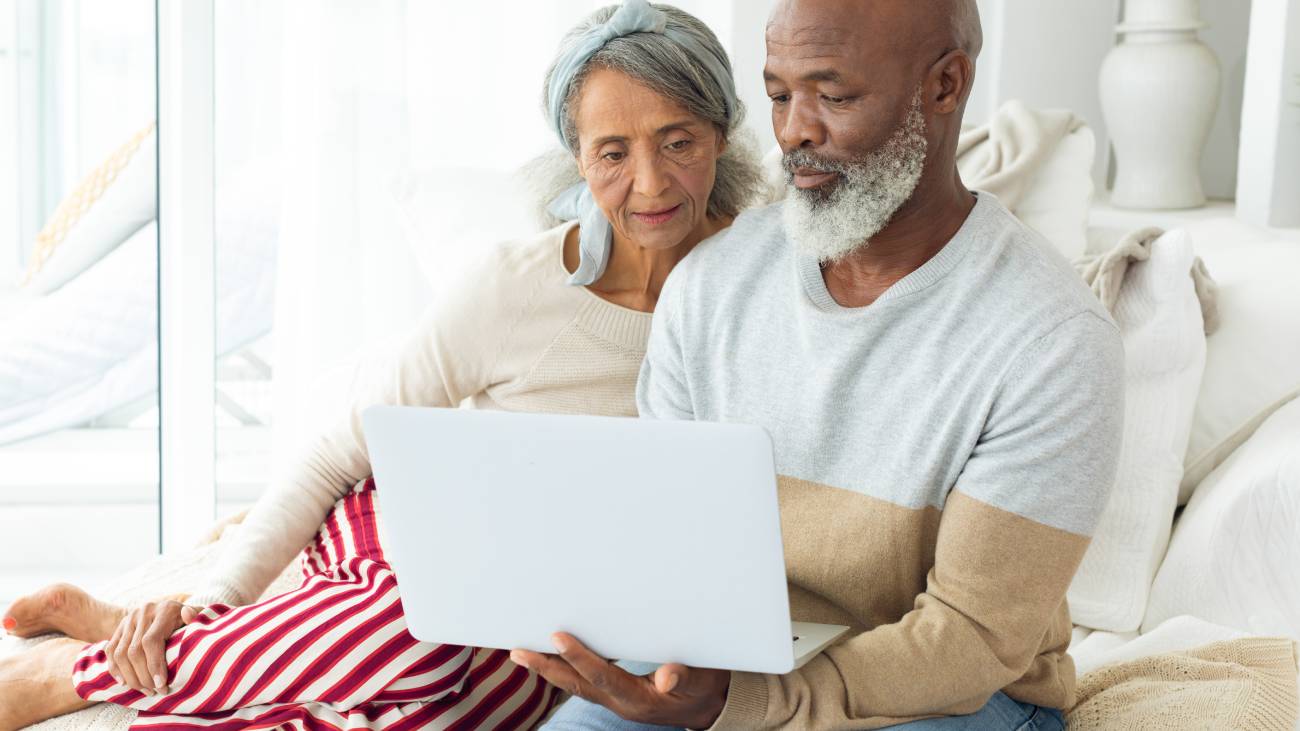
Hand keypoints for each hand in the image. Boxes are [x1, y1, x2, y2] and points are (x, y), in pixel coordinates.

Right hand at [104, 600, 201, 695]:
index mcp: (165, 610)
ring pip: (120, 654)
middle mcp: (144, 612)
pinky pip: (111, 650)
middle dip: (143, 676)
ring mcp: (129, 619)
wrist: (170, 607)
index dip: (154, 666)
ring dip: (130, 677)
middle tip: (155, 691)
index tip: (161, 685)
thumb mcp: (198, 616)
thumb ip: (197, 616)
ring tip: (144, 690)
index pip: (151, 642)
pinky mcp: (119, 627)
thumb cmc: (189, 619)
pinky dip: (115, 669)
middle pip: (134, 651)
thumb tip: (187, 614)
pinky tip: (125, 682)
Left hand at [511, 633, 729, 729]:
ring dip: (549, 669)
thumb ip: (685, 676)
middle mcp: (621, 702)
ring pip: (575, 686)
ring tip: (523, 652)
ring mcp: (616, 701)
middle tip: (517, 651)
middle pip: (576, 685)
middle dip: (545, 668)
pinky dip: (564, 670)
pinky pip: (583, 683)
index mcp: (639, 698)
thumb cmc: (705, 688)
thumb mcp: (702, 681)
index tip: (557, 637)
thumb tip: (666, 676)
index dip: (579, 657)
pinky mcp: (616, 696)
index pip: (602, 675)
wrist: (709, 709)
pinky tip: (553, 657)